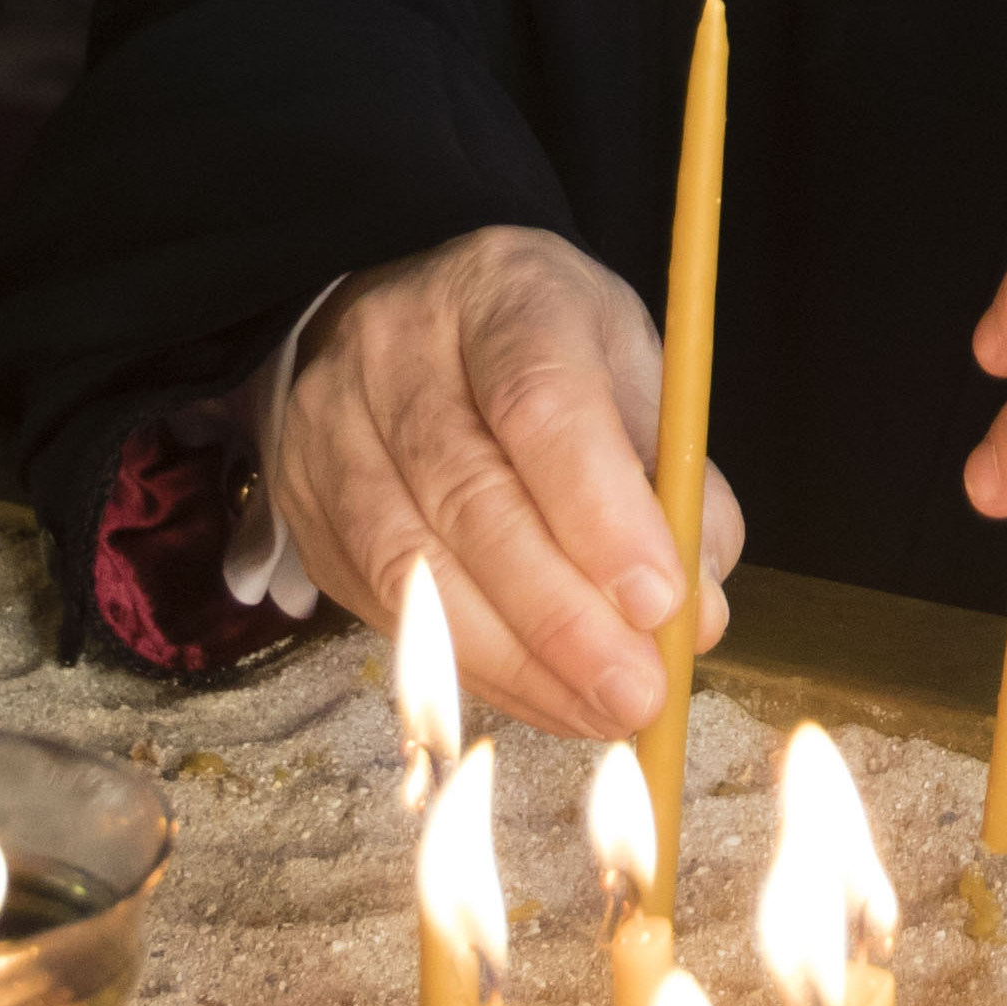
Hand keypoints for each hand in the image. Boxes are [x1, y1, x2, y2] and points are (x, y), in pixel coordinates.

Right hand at [267, 227, 741, 736]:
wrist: (405, 321)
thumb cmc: (543, 350)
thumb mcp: (629, 369)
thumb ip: (673, 477)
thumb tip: (700, 611)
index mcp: (498, 293)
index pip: (538, 403)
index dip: (600, 512)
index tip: (662, 600)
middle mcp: (396, 351)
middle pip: (469, 496)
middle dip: (563, 616)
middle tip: (640, 690)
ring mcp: (332, 431)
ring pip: (413, 567)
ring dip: (518, 662)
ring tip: (601, 712)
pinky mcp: (306, 511)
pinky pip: (385, 610)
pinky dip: (474, 669)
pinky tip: (543, 697)